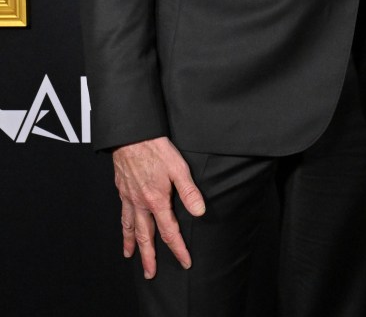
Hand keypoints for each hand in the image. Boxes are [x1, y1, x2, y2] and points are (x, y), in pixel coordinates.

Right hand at [112, 136, 205, 278]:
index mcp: (157, 201)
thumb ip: (189, 191)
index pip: (170, 232)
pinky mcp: (122, 190)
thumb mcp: (178, 168)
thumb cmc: (156, 149)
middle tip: (150, 273)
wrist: (131, 136)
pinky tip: (125, 228)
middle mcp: (141, 203)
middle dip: (149, 256)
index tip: (185, 262)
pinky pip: (122, 215)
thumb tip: (200, 212)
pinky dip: (123, 226)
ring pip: (130, 227)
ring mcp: (129, 198)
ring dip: (132, 244)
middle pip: (146, 236)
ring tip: (131, 256)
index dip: (178, 249)